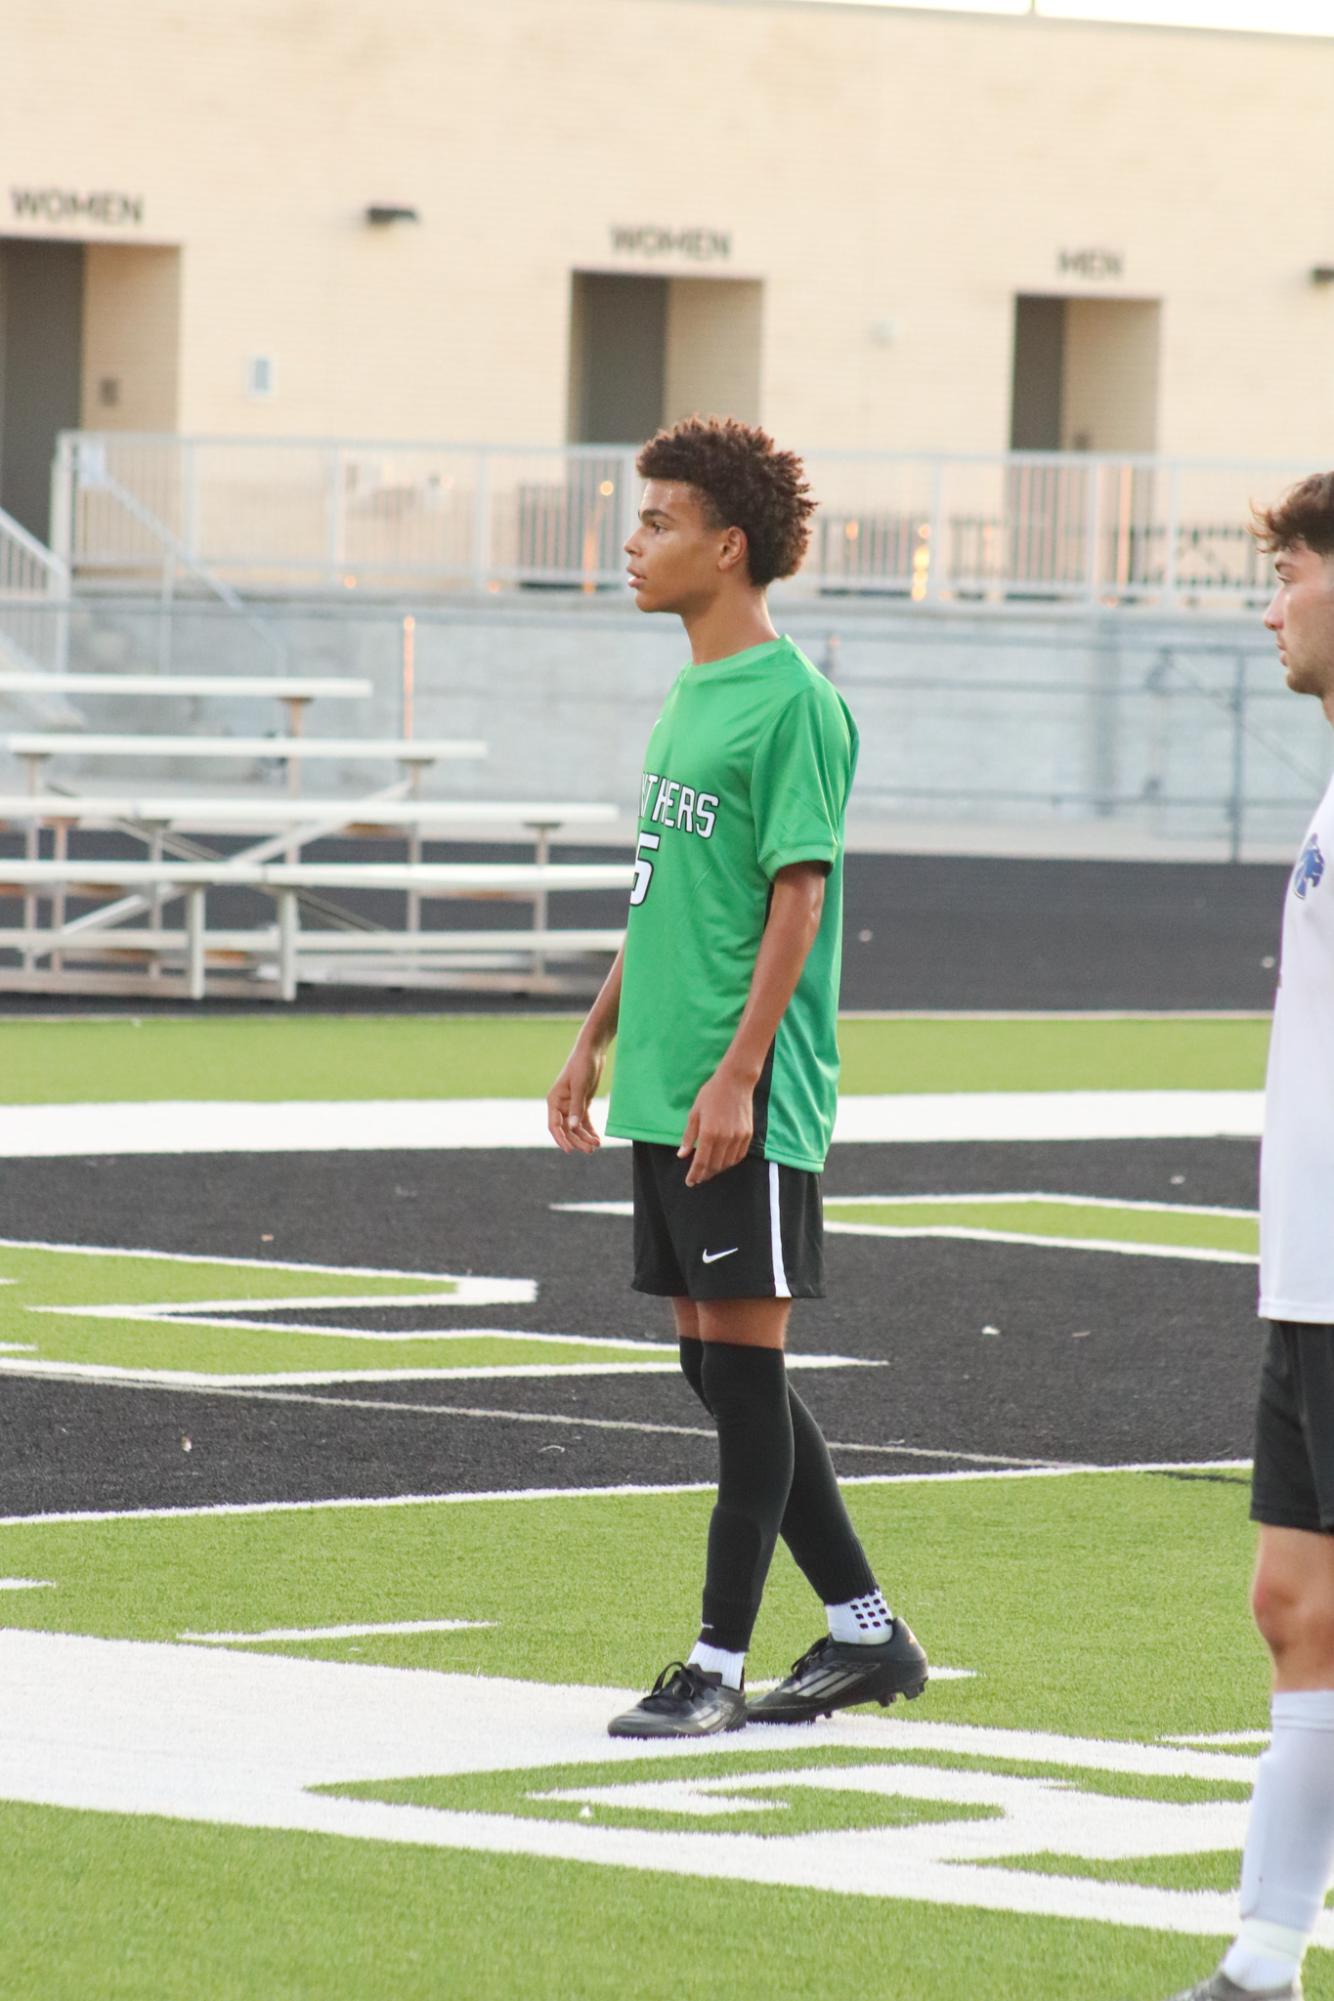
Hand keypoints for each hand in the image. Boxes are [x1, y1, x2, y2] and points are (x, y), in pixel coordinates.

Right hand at [547, 1041, 605, 1153]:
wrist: (592, 1051)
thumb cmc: (582, 1065)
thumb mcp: (580, 1086)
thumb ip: (576, 1107)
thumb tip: (572, 1127)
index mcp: (554, 1100)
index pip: (554, 1125)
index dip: (561, 1139)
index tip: (570, 1150)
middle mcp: (561, 1105)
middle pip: (567, 1129)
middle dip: (577, 1141)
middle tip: (590, 1150)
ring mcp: (571, 1105)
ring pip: (576, 1127)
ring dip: (585, 1137)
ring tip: (596, 1146)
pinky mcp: (582, 1103)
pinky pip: (584, 1121)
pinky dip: (590, 1130)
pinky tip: (597, 1139)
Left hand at [678, 1064, 754, 1185]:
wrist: (735, 1082)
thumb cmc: (711, 1094)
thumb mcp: (694, 1113)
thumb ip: (688, 1136)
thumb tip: (681, 1155)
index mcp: (708, 1133)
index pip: (701, 1162)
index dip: (694, 1175)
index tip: (690, 1182)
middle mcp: (724, 1138)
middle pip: (714, 1166)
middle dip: (705, 1174)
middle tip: (698, 1177)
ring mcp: (738, 1137)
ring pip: (727, 1163)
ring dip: (717, 1170)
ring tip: (709, 1170)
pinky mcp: (747, 1135)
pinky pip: (739, 1156)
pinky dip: (730, 1162)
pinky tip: (723, 1161)